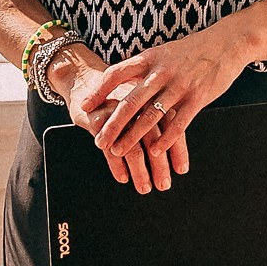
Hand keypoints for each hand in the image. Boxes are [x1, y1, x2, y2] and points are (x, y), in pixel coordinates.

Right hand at [47, 46, 166, 194]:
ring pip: (133, 147)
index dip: (177, 150)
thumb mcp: (140, 100)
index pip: (171, 126)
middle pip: (154, 140)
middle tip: (164, 185)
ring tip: (145, 187)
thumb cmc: (118, 94)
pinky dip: (117, 165)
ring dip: (140, 171)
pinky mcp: (99, 121)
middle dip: (160, 166)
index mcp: (153, 99)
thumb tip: (172, 145)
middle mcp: (138, 106)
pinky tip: (123, 178)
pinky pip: (109, 148)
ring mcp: (118, 114)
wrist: (85, 78)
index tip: (181, 170)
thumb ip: (157, 116)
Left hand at [77, 27, 249, 191]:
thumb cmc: (194, 50)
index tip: (84, 107)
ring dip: (133, 136)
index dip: (99, 91)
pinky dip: (166, 138)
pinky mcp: (199, 96)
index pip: (116, 74)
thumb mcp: (164, 52)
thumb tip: (120, 81)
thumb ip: (145, 67)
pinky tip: (156, 151)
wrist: (228, 42)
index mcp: (150, 58)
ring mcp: (181, 85)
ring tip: (119, 151)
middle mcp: (162, 71)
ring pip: (151, 115)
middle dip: (111, 124)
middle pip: (130, 101)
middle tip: (98, 141)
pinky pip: (179, 122)